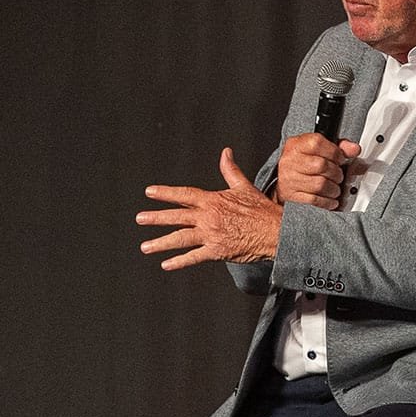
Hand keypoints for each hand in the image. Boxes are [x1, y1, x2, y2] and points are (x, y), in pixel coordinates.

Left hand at [137, 147, 284, 270]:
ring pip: (180, 238)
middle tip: (140, 219)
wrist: (275, 231)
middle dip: (156, 218)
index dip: (165, 193)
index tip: (149, 192)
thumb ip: (230, 170)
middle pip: (176, 216)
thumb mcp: (244, 187)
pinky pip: (194, 257)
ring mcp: (211, 235)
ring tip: (145, 247)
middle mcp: (208, 217)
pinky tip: (166, 264)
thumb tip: (226, 152)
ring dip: (161, 243)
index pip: (184, 195)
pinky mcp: (216, 251)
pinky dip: (179, 261)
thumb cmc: (261, 209)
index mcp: (212, 200)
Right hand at [275, 132, 360, 209]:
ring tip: (335, 188)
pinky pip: (314, 200)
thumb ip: (338, 147)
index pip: (317, 143)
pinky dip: (327, 201)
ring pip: (320, 184)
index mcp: (296, 145)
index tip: (341, 159)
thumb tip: (354, 149)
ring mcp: (289, 179)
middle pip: (321, 165)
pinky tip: (331, 199)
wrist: (284, 181)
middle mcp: (290, 161)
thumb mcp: (318, 149)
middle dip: (336, 173)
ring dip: (333, 188)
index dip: (335, 152)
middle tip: (339, 176)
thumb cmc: (303, 163)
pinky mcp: (291, 195)